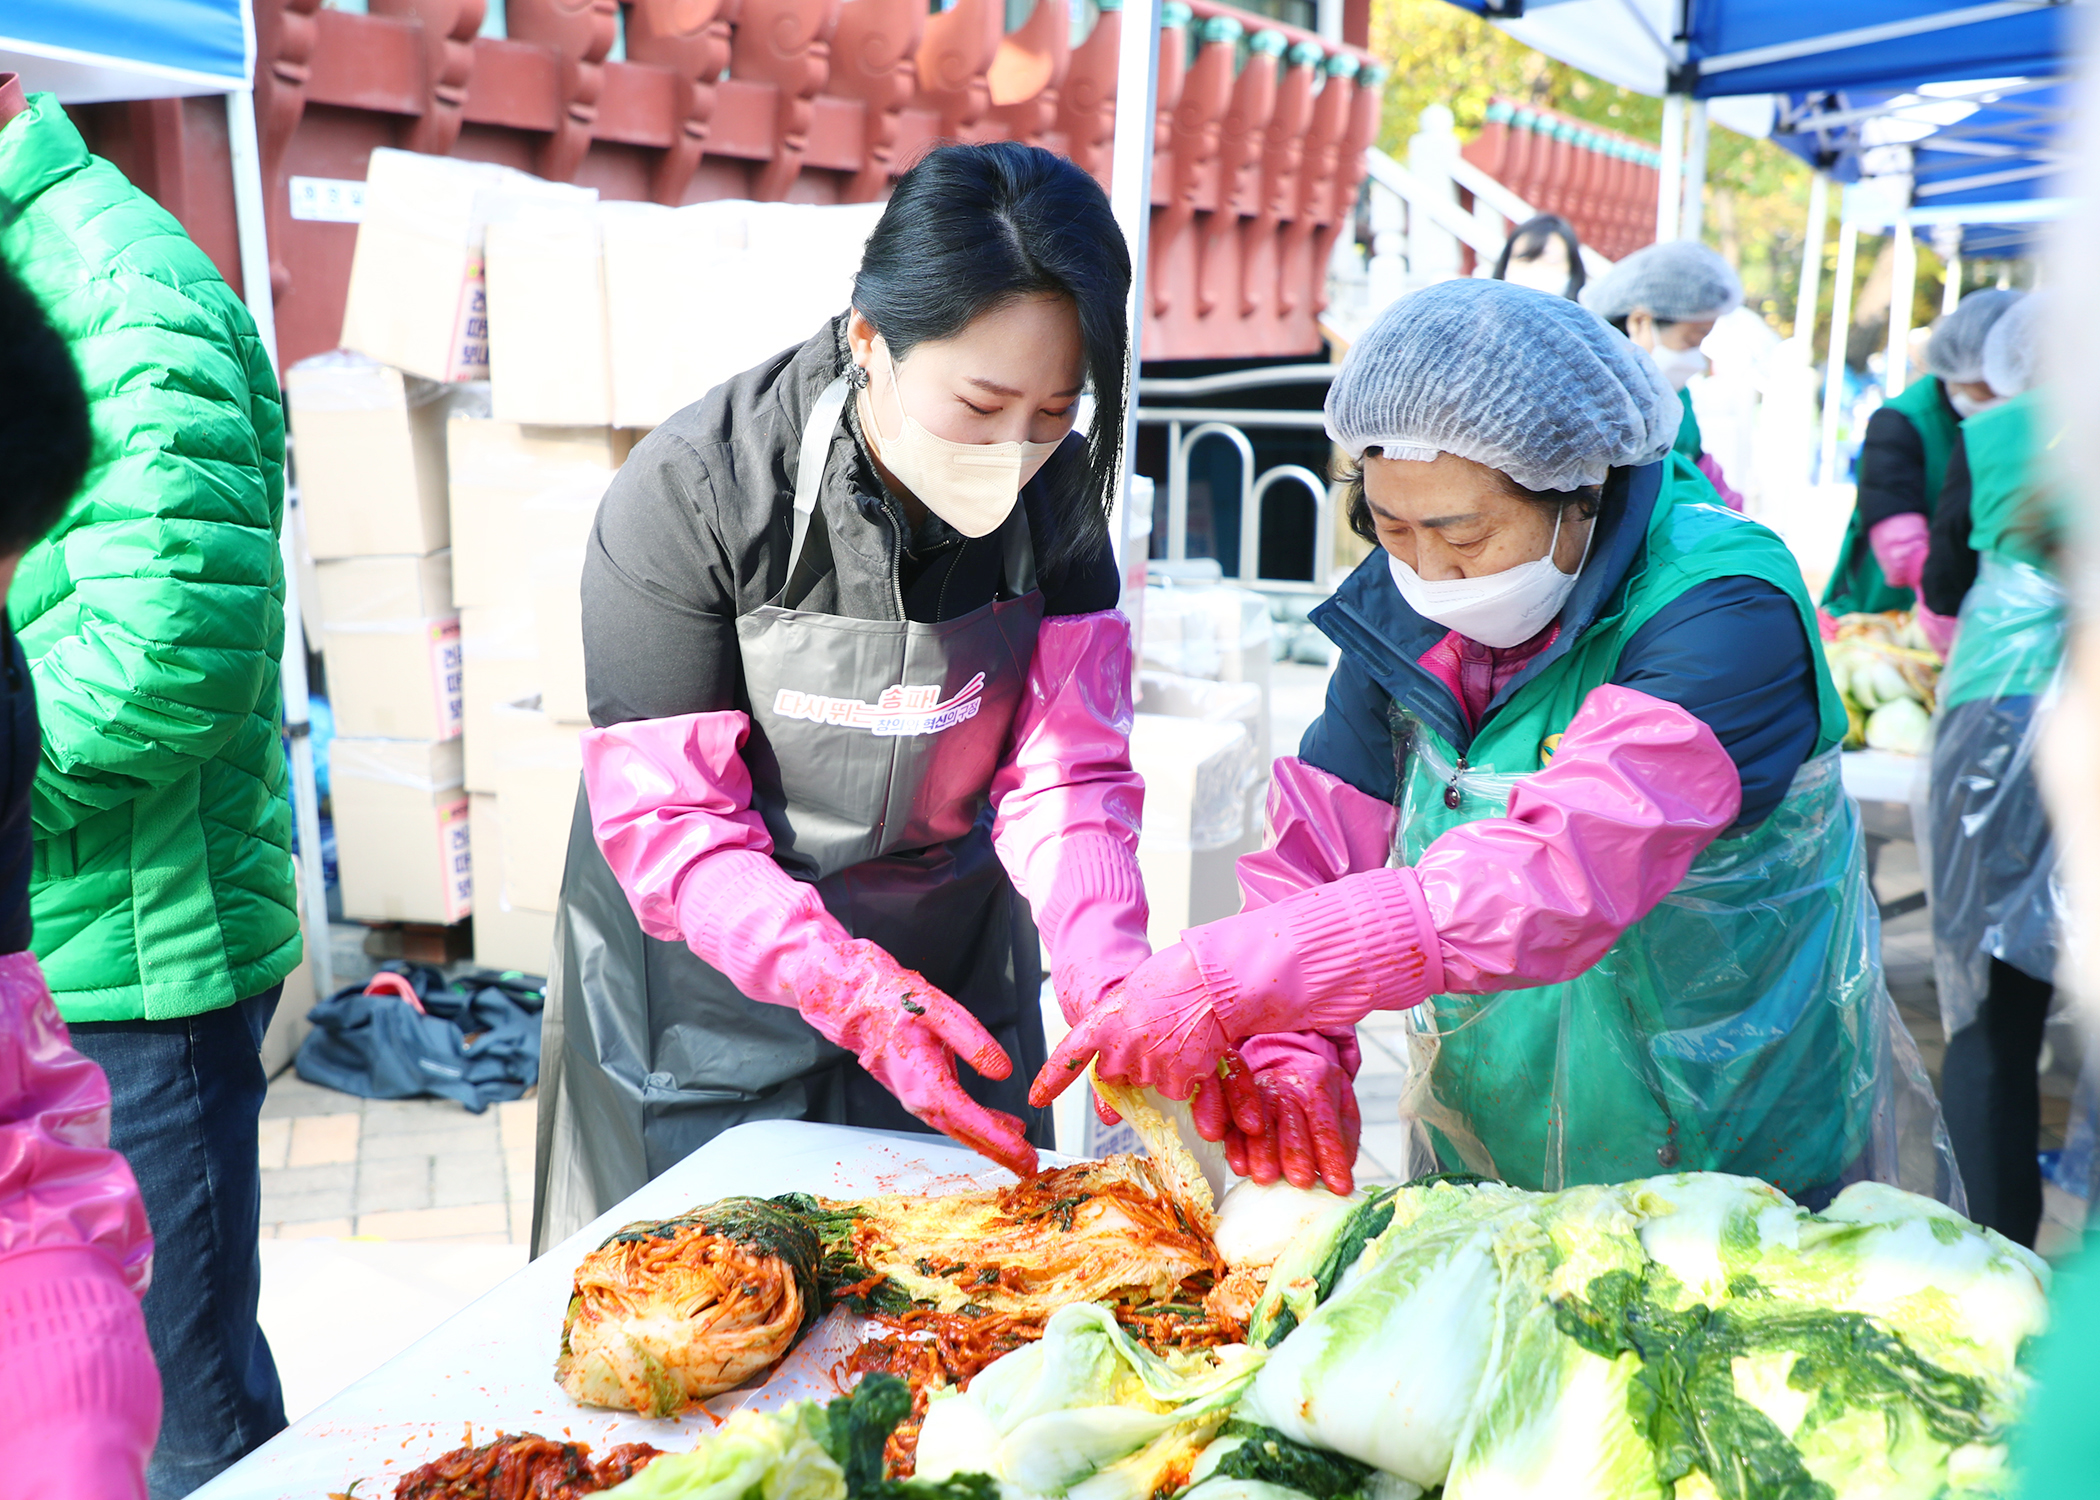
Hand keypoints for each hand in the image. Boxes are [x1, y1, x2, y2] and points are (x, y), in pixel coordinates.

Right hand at [812, 939, 1038, 1178]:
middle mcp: (919, 1099)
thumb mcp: (939, 1010)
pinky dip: (978, 1127)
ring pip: (959, 1130)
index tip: (1024, 1154)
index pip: (969, 1119)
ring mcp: (917, 1099)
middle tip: (1031, 1168)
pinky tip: (1000, 1127)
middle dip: (1001, 1153)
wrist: (858, 1006)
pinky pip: (953, 1118)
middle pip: (966, 1135)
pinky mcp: (920, 1093)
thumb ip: (973, 1041)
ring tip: (1021, 1154)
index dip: (999, 1140)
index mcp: (925, 1081)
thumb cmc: (895, 1003)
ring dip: (991, 1144)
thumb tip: (1003, 1071)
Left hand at [1029, 943, 1229, 1107]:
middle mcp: (1120, 1049)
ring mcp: (1147, 1066)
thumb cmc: (1175, 977)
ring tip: (1177, 1035)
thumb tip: (1114, 1059)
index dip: (1051, 1080)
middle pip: (1115, 1075)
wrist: (1214, 978)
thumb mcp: (1130, 994)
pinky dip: (1183, 1076)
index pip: (1068, 1057)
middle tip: (1153, 1035)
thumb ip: (1116, 1028)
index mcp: (1102, 1022)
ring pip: (1147, 1082)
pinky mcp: (1176, 1080)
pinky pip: (1174, 1089)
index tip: (1037, 1097)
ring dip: (1159, 1066)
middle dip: (1129, 1063)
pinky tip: (1192, 1048)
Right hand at [1198, 1032, 1361, 1193]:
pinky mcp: (1237, 1104)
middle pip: (1291, 1124)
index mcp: (1317, 1085)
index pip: (1326, 1126)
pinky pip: (1233, 1126)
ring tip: (1267, 1179)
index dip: (1332, 1157)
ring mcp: (1259, 1094)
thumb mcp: (1342, 1102)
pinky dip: (1235, 1148)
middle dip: (1296, 1155)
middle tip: (1302, 1182)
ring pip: (1259, 1125)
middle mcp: (1287, 1088)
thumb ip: (1345, 1135)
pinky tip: (1242, 1168)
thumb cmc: (1317, 1090)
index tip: (1340, 1187)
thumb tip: (1341, 1169)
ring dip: (1262, 1154)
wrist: (1286, 1063)